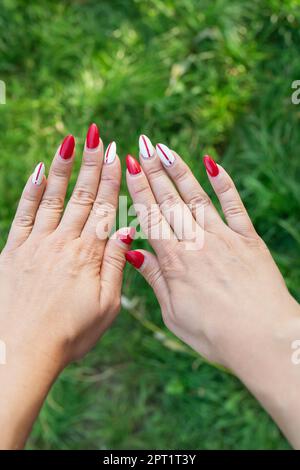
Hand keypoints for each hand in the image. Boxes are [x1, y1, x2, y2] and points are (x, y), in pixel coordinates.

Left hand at [0, 124, 131, 447]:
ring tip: (71, 142)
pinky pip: (25, 213)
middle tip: (99, 136)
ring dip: (64, 168)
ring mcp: (36, 244)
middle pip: (82, 196)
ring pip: (54, 198)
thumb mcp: (106, 306)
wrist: (23, 352)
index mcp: (90, 255)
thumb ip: (116, 265)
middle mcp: (63, 242)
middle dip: (92, 164)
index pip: (105, 208)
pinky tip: (40, 172)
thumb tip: (126, 230)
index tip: (117, 155)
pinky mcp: (14, 250)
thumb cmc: (70, 334)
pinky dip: (33, 191)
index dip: (112, 180)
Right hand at [126, 135, 299, 446]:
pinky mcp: (248, 239)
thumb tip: (133, 251)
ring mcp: (224, 237)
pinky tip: (212, 163)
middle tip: (141, 146)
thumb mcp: (174, 313)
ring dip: (179, 171)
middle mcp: (196, 242)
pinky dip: (223, 183)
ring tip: (165, 149)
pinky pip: (234, 205)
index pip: (150, 216)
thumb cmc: (215, 335)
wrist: (263, 339)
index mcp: (175, 261)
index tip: (128, 166)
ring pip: (196, 197)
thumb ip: (155, 279)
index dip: (138, 189)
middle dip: (152, 171)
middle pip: (169, 200)